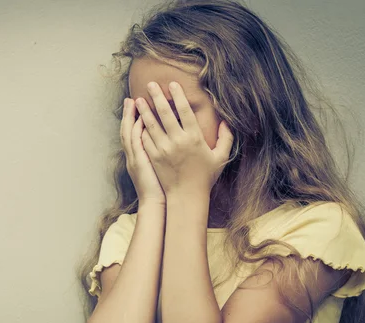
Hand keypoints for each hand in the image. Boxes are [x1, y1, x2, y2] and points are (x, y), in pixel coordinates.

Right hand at [120, 98, 165, 205]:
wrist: (156, 204)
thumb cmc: (161, 189)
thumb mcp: (155, 170)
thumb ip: (158, 155)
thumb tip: (167, 143)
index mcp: (137, 156)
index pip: (134, 133)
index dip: (133, 119)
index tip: (136, 105)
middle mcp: (133, 155)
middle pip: (128, 129)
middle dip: (129, 113)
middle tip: (131, 98)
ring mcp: (134, 158)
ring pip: (129, 133)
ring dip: (131, 116)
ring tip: (134, 101)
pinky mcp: (140, 161)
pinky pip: (136, 141)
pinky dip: (136, 129)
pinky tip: (141, 118)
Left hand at [134, 81, 233, 198]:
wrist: (186, 196)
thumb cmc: (205, 177)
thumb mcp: (220, 157)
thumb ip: (226, 138)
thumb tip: (227, 121)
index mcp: (194, 138)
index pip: (185, 111)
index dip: (178, 96)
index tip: (172, 84)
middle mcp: (178, 142)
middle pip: (165, 114)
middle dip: (157, 97)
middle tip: (150, 84)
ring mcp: (163, 149)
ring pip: (151, 125)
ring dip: (144, 110)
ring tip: (138, 99)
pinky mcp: (153, 157)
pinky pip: (145, 139)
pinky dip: (141, 129)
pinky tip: (137, 120)